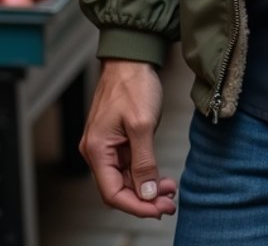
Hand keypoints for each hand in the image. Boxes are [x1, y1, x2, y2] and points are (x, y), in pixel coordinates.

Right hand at [80, 59, 177, 218]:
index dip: (136, 206)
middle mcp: (97, 151)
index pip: (112, 193)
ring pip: (125, 179)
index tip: (159, 210)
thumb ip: (144, 162)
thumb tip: (147, 193)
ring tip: (170, 190)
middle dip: (145, 199)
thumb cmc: (133, 83)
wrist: (132, 57)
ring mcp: (107, 146)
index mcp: (97, 149)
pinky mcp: (117, 139)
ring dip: (147, 188)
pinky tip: (161, 178)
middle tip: (170, 203)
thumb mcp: (142, 124)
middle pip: (118, 189)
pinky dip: (145, 174)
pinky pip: (129, 166)